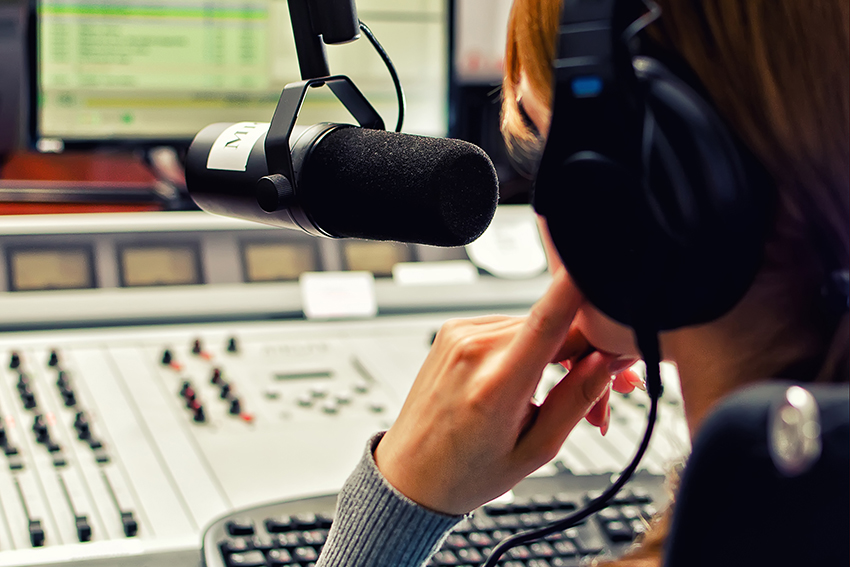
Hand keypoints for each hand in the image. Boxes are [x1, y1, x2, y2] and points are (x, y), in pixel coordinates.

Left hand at [374, 268, 637, 514]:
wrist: (411, 475)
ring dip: (561, 355)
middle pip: (557, 326)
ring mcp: (460, 334)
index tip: (604, 273)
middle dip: (589, 357)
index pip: (548, 320)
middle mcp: (474, 349)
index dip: (581, 291)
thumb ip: (577, 399)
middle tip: (603, 405)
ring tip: (560, 401)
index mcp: (495, 385)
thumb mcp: (536, 450)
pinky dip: (531, 350)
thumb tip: (610, 360)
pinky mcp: (454, 329)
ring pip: (537, 326)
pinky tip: (532, 382)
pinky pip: (511, 328)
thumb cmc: (467, 471)